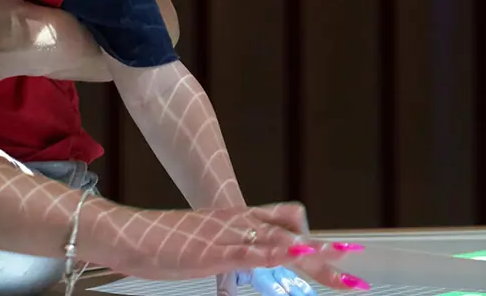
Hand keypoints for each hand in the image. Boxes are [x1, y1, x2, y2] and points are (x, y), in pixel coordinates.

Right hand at [85, 202, 367, 289]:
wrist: (129, 234)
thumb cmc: (161, 242)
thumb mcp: (203, 245)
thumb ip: (229, 252)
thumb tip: (247, 266)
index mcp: (236, 220)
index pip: (285, 222)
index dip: (314, 237)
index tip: (344, 252)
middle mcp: (239, 223)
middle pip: (292, 235)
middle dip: (325, 253)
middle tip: (357, 265)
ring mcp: (229, 235)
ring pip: (279, 240)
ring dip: (314, 252)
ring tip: (343, 258)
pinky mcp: (215, 251)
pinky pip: (252, 251)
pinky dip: (278, 252)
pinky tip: (296, 254)